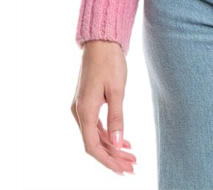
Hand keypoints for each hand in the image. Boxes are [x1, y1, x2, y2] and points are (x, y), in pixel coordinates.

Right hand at [71, 40, 135, 175]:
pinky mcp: (87, 102)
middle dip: (113, 157)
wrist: (101, 42)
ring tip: (131, 156)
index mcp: (85, 111)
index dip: (108, 160)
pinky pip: (96, 125)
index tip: (124, 169)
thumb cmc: (110, 62)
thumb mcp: (117, 90)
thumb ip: (117, 117)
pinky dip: (109, 134)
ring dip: (112, 147)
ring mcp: (82, 108)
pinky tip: (122, 140)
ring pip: (96, 135)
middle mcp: (79, 112)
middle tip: (132, 166)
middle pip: (95, 144)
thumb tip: (117, 143)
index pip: (93, 146)